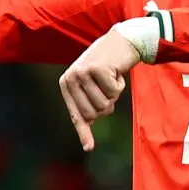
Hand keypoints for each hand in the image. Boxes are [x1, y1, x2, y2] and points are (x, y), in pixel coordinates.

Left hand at [59, 30, 140, 150]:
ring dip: (114, 93)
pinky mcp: (97, 69)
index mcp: (66, 84)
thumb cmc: (108, 67)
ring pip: (105, 104)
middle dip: (107, 104)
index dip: (84, 132)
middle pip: (95, 113)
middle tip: (108, 86)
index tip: (89, 148)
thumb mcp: (93, 86)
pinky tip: (116, 70)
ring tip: (111, 77)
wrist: (122, 40)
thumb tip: (86, 143)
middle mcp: (71, 78)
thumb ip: (88, 106)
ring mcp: (83, 72)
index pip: (76, 114)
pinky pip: (114, 92)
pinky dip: (120, 84)